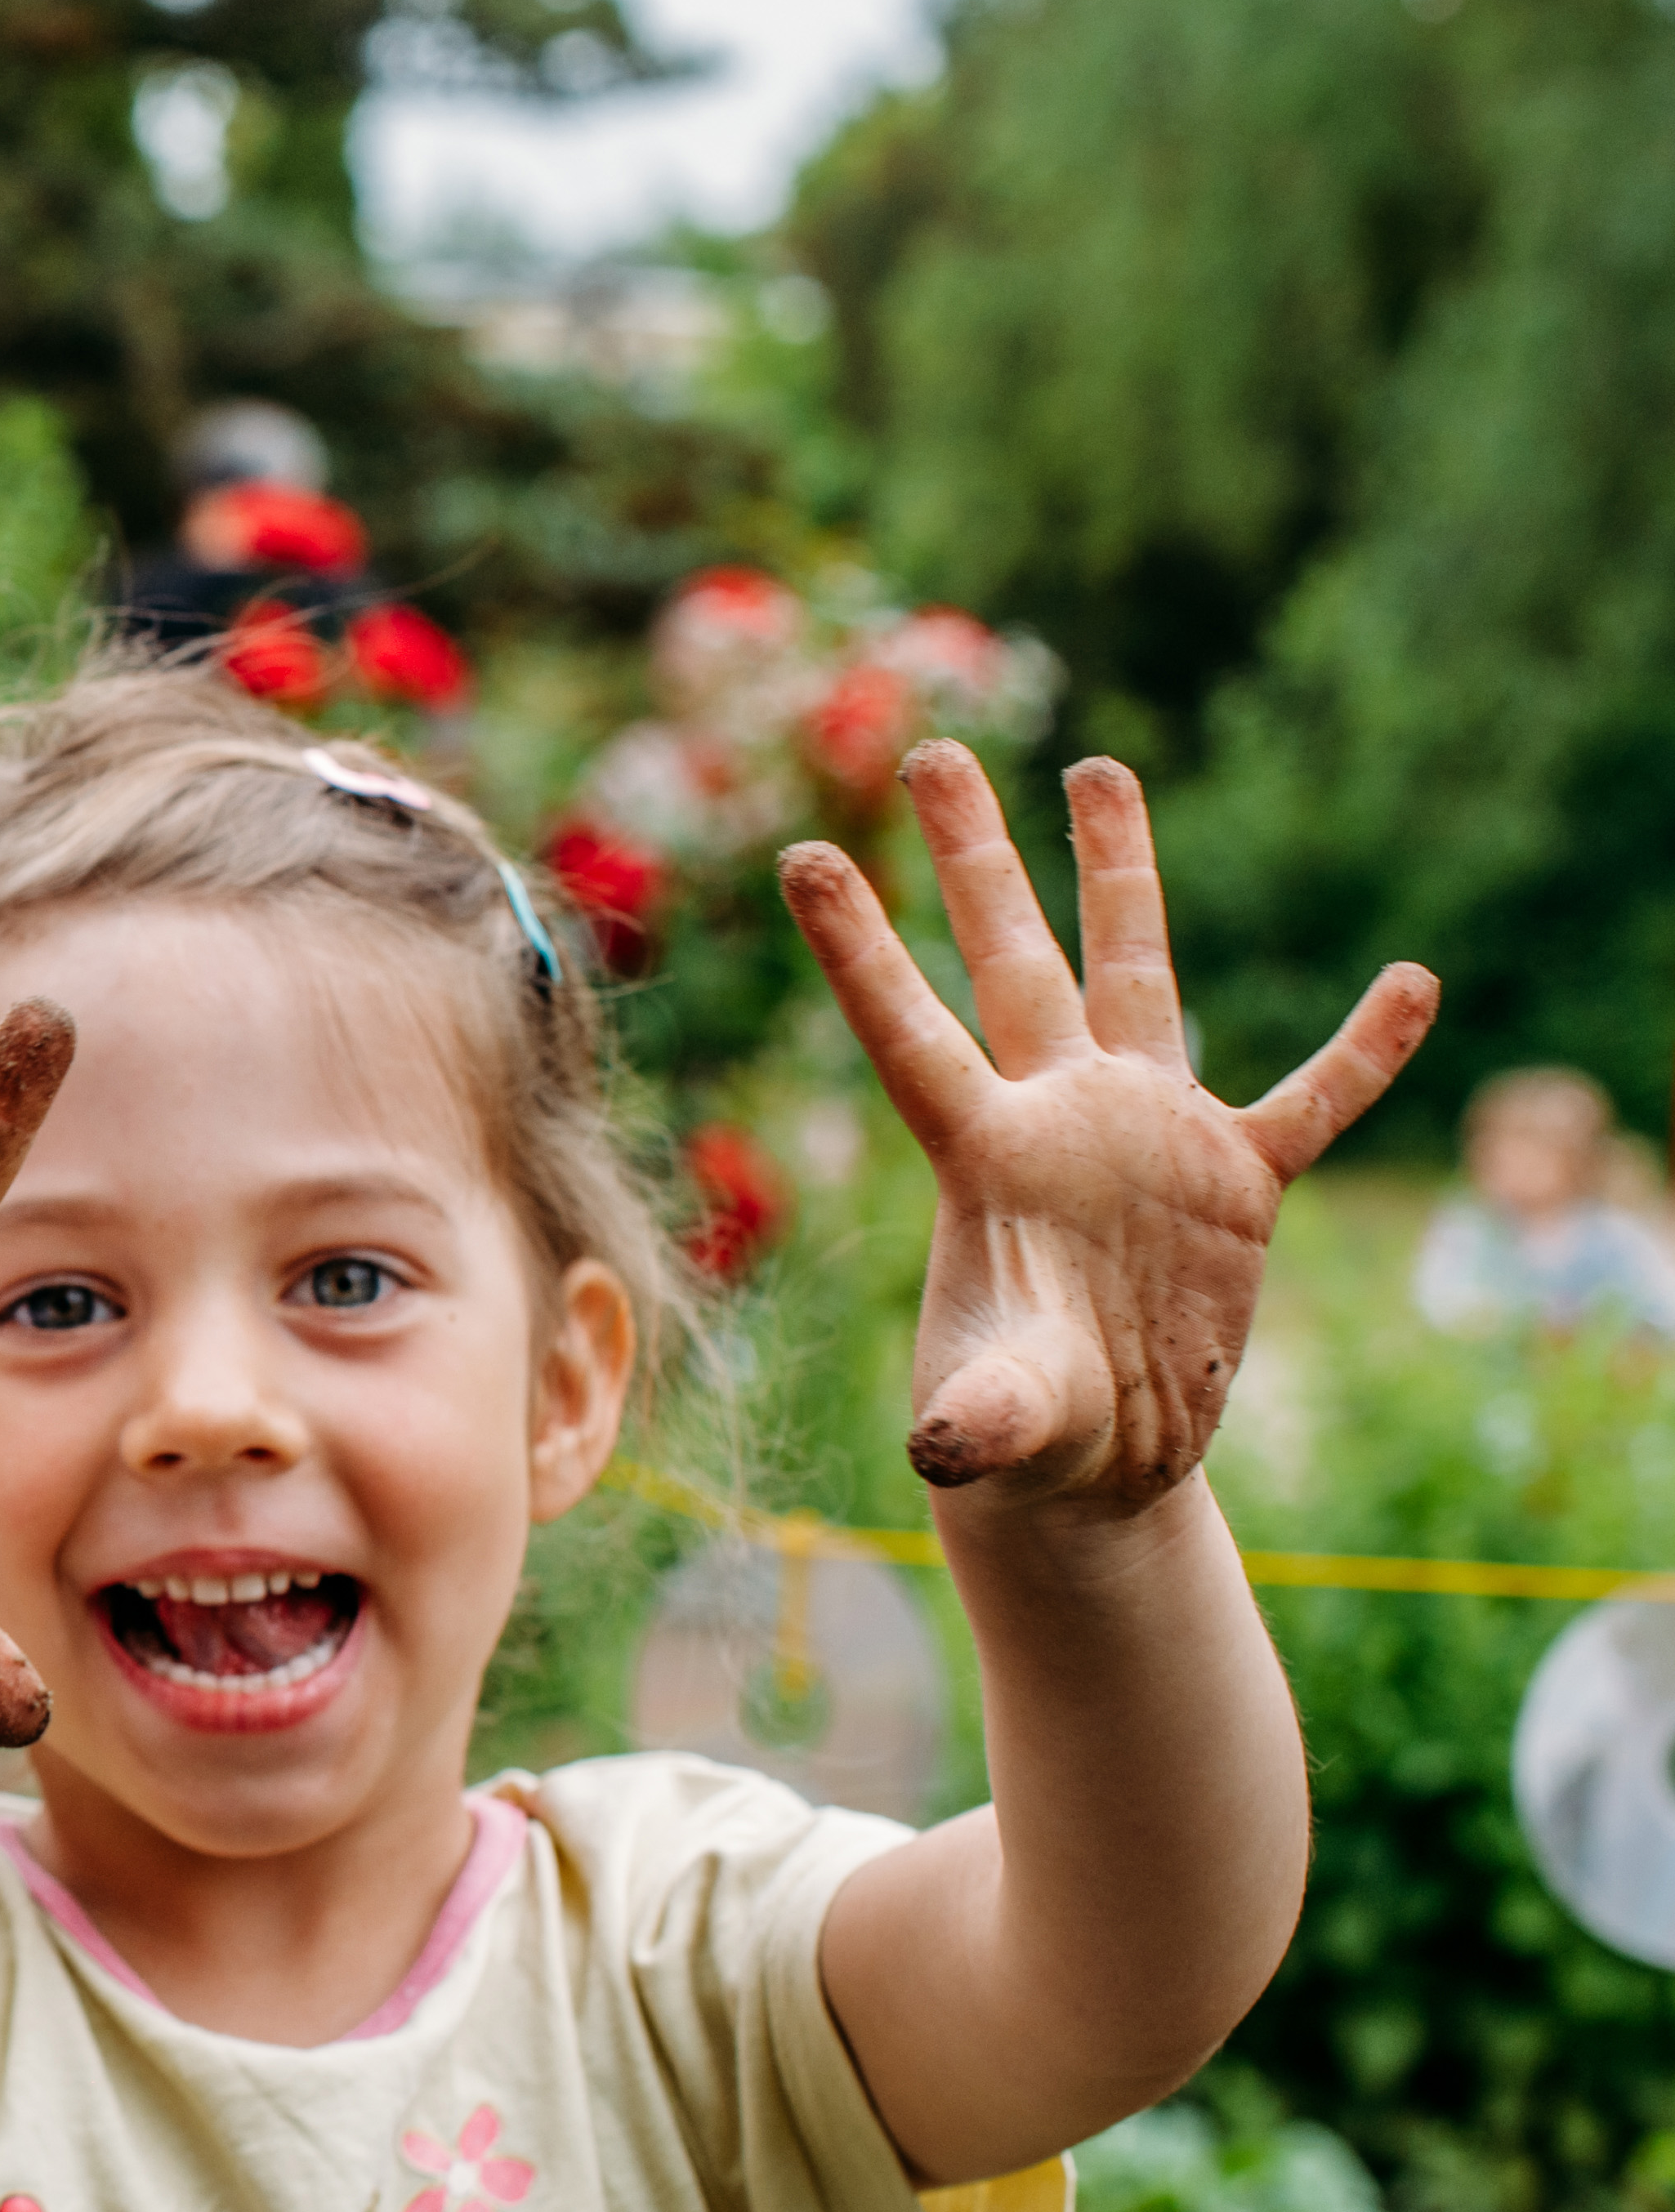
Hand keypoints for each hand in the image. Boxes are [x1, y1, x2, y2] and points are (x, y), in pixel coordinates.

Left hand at [781, 741, 1432, 1512]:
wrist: (1093, 1463)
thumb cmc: (1020, 1434)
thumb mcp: (998, 1423)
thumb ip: (979, 1416)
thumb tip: (948, 1446)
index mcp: (985, 1157)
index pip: (906, 1031)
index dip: (857, 948)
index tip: (801, 856)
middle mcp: (1060, 1118)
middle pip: (1007, 960)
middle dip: (972, 857)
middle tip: (929, 748)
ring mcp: (1149, 1136)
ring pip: (1136, 974)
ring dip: (1120, 873)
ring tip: (1098, 766)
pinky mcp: (1235, 1181)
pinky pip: (1312, 1099)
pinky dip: (1364, 1050)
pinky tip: (1412, 984)